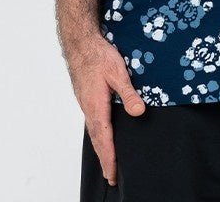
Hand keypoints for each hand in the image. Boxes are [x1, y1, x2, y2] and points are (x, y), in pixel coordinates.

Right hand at [67, 34, 146, 187]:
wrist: (80, 42)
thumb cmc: (98, 55)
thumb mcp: (118, 72)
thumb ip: (128, 93)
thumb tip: (139, 112)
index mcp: (96, 106)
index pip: (104, 139)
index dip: (110, 158)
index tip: (113, 175)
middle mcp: (89, 108)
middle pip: (97, 140)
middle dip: (105, 159)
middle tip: (111, 177)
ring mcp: (86, 103)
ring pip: (93, 131)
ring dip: (101, 148)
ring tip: (107, 162)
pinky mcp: (86, 97)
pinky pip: (92, 122)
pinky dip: (97, 135)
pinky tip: (101, 134)